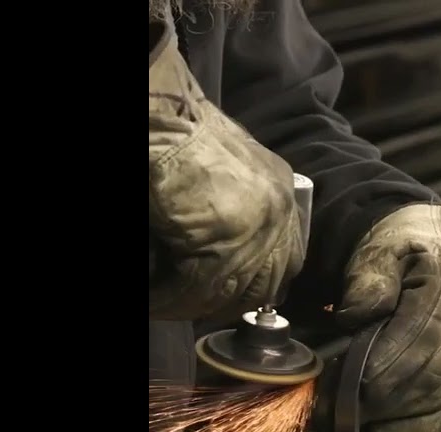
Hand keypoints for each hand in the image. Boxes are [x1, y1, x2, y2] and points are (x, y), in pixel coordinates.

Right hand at [148, 20, 305, 320]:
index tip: (224, 296)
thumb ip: (231, 205)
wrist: (160, 114)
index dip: (255, 284)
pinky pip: (196, 288)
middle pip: (266, 284)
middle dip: (226, 302)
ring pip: (228, 292)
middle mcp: (279, 209)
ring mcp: (258, 227)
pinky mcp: (227, 241)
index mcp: (280, 191)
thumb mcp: (221, 167)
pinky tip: (155, 299)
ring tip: (163, 303)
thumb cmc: (179, 132)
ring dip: (192, 304)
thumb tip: (213, 250)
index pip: (285, 259)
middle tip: (190, 307)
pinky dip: (169, 298)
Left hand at [337, 204, 440, 431]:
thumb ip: (368, 279)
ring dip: (399, 415)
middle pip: (436, 370)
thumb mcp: (379, 254)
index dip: (391, 361)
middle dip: (388, 396)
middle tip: (344, 409)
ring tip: (358, 420)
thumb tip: (357, 315)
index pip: (426, 329)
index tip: (355, 382)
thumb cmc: (401, 263)